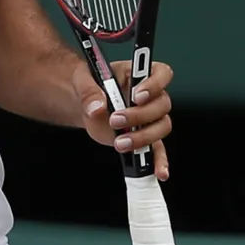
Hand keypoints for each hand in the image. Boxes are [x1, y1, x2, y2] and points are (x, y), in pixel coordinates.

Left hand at [73, 59, 172, 180]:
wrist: (86, 103)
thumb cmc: (90, 85)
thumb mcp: (83, 80)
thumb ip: (89, 91)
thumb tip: (96, 107)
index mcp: (139, 74)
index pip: (161, 74)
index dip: (154, 84)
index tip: (138, 95)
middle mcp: (151, 95)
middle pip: (161, 105)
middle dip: (140, 115)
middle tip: (115, 120)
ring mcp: (150, 117)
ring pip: (161, 127)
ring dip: (143, 137)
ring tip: (120, 142)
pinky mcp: (144, 136)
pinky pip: (158, 150)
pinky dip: (159, 161)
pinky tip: (158, 171)